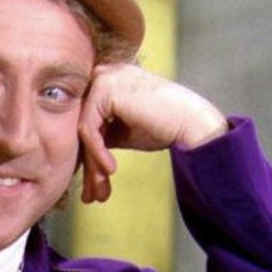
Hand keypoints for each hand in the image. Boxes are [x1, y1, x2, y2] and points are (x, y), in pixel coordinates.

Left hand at [78, 63, 227, 202]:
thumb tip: (79, 156)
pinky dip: (97, 152)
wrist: (192, 124)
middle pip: (81, 126)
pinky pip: (88, 128)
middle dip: (88, 166)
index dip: (89, 156)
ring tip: (101, 191)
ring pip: (82, 131)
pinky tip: (110, 170)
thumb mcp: (123, 131)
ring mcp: (103, 78)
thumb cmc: (164, 127)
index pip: (86, 121)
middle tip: (92, 196)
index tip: (94, 186)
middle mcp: (103, 74)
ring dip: (92, 165)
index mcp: (107, 80)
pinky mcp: (104, 88)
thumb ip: (101, 134)